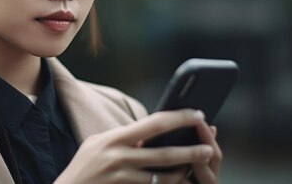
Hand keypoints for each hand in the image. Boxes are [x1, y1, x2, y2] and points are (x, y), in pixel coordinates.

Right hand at [54, 109, 219, 183]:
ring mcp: (120, 176)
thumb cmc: (84, 167)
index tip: (196, 114)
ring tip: (194, 170)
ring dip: (181, 174)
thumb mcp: (98, 145)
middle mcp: (117, 156)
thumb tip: (152, 129)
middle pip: (163, 153)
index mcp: (114, 138)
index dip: (178, 118)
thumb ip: (124, 138)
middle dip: (189, 151)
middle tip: (208, 149)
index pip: (153, 123)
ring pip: (161, 177)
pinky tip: (177, 182)